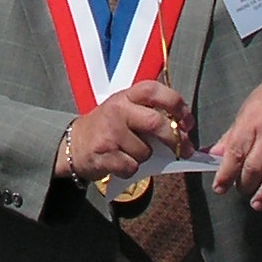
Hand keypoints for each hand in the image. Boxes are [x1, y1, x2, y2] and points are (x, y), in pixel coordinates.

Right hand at [63, 83, 193, 183]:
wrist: (74, 144)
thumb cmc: (108, 127)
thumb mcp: (126, 110)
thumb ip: (150, 113)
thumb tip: (183, 132)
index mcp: (126, 96)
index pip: (155, 91)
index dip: (177, 104)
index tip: (187, 121)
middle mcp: (117, 110)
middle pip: (155, 123)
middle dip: (174, 139)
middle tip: (185, 149)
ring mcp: (109, 133)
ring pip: (145, 151)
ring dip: (146, 157)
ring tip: (132, 152)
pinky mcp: (103, 155)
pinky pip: (132, 167)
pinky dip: (132, 170)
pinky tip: (122, 163)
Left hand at [211, 61, 261, 209]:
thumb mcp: (247, 110)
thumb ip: (232, 136)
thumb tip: (211, 155)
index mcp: (251, 122)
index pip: (235, 152)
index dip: (226, 173)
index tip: (219, 188)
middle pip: (255, 164)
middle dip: (245, 184)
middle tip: (241, 192)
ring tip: (258, 203)